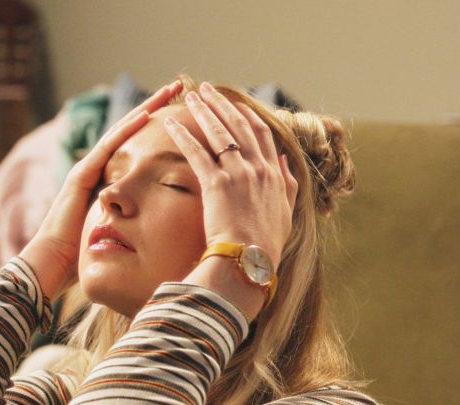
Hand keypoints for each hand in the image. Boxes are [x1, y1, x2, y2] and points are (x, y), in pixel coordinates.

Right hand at [19, 81, 182, 298]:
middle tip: (179, 87)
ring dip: (145, 109)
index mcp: (105, 182)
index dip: (156, 128)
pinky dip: (127, 130)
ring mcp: (86, 170)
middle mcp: (95, 170)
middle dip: (154, 108)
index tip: (179, 113)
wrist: (53, 265)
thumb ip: (129, 223)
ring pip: (120, 131)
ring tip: (169, 91)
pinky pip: (108, 148)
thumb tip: (162, 229)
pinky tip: (147, 115)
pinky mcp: (81, 176)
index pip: (134, 147)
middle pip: (129, 131)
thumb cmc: (80, 257)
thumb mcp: (113, 234)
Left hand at [164, 82, 297, 269]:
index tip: (235, 104)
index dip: (247, 115)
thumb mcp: (286, 211)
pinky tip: (172, 123)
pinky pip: (197, 152)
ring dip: (204, 111)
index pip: (262, 134)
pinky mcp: (217, 185)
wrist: (251, 261)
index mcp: (274, 174)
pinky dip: (184, 135)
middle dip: (222, 104)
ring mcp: (238, 174)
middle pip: (239, 125)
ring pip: (219, 133)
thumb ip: (287, 183)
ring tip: (190, 96)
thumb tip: (285, 159)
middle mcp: (258, 168)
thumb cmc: (266, 244)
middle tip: (207, 89)